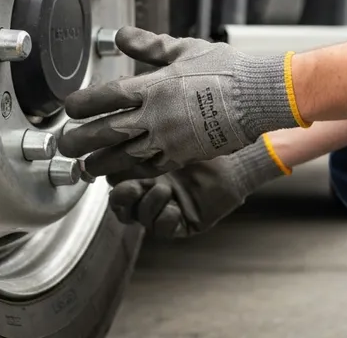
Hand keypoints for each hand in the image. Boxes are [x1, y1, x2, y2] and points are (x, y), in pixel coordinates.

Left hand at [57, 26, 302, 179]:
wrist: (257, 95)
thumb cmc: (225, 69)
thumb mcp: (184, 49)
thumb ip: (149, 45)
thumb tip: (120, 36)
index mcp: (154, 85)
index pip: (107, 95)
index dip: (83, 104)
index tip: (69, 109)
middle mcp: (156, 114)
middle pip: (107, 130)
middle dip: (81, 140)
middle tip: (64, 147)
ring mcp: (169, 137)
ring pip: (125, 155)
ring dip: (101, 163)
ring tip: (86, 168)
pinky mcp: (184, 154)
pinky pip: (151, 166)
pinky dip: (132, 171)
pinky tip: (121, 174)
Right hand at [107, 139, 286, 238]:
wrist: (238, 155)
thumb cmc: (204, 138)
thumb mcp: (170, 132)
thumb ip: (143, 129)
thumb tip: (117, 117)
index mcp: (143, 171)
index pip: (114, 182)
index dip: (109, 179)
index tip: (110, 170)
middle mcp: (151, 190)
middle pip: (122, 207)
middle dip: (121, 200)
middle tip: (130, 188)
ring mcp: (167, 207)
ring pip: (141, 218)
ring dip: (147, 206)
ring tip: (163, 189)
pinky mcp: (184, 222)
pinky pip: (165, 230)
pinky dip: (165, 220)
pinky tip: (173, 207)